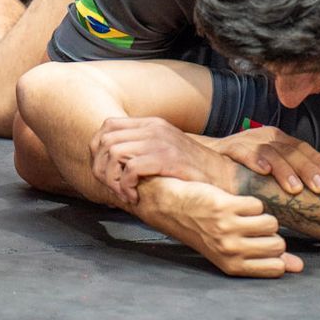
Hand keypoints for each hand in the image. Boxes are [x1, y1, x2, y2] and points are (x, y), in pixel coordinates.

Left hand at [89, 116, 238, 204]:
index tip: (103, 170)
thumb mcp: (164, 150)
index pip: (108, 126)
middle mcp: (154, 128)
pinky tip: (134, 196)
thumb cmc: (191, 170)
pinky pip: (131, 168)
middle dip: (101, 168)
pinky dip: (126, 186)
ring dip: (113, 179)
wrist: (222, 176)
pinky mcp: (167, 158)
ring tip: (124, 193)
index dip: (97, 149)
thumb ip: (141, 148)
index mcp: (151, 123)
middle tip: (112, 187)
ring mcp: (160, 141)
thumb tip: (110, 161)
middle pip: (106, 140)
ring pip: (114, 153)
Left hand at [135, 178, 303, 277]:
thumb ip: (264, 261)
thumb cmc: (204, 230)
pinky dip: (250, 202)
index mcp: (233, 266)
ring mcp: (227, 229)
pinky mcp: (225, 207)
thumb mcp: (231, 253)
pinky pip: (257, 205)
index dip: (275, 254)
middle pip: (277, 245)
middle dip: (270, 234)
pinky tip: (233, 203)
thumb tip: (298, 267)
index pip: (276, 268)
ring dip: (261, 216)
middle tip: (249, 228)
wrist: (172, 206)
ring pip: (271, 223)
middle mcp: (230, 251)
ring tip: (241, 215)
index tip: (260, 245)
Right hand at [206, 125, 319, 197]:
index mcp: (278, 140)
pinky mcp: (229, 148)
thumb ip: (287, 174)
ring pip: (271, 151)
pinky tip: (264, 171)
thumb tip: (316, 191)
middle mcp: (265, 137)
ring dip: (285, 170)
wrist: (204, 158)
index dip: (317, 160)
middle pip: (291, 150)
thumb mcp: (267, 167)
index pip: (302, 148)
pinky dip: (254, 160)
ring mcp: (247, 141)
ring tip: (295, 188)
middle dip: (308, 169)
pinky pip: (243, 152)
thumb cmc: (241, 168)